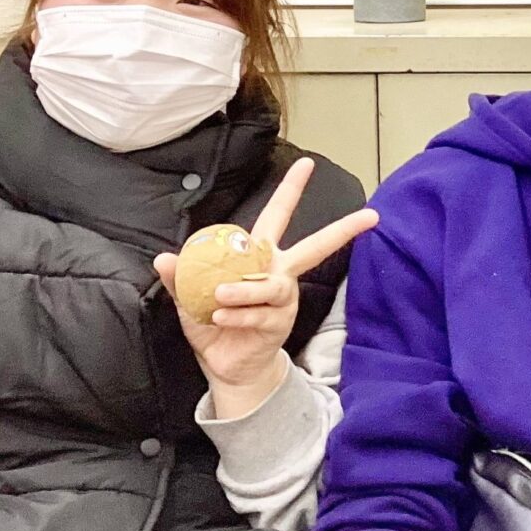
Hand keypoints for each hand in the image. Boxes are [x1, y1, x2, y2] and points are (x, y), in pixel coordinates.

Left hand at [157, 157, 378, 417]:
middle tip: (367, 215)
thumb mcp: (190, 298)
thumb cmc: (213, 325)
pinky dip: (235, 316)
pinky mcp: (279, 323)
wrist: (225, 366)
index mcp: (260, 257)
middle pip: (314, 246)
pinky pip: (258, 314)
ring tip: (219, 298)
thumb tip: (163, 259)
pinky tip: (220, 318)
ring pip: (270, 285)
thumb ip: (181, 278)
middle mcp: (279, 274)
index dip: (291, 189)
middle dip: (341, 229)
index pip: (278, 215)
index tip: (307, 163)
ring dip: (243, 290)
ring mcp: (283, 299)